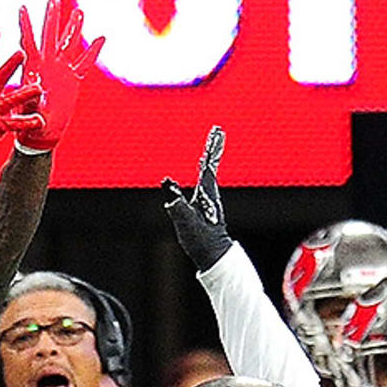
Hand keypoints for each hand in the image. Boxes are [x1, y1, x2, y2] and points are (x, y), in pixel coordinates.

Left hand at [13, 0, 104, 153]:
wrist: (41, 134)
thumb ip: (34, 101)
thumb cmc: (30, 125)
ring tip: (78, 12)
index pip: (29, 42)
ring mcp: (61, 71)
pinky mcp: (72, 81)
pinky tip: (100, 38)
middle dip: (53, 18)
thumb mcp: (29, 112)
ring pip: (69, 45)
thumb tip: (37, 93)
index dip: (26, 26)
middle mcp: (48, 66)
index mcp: (34, 69)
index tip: (22, 8)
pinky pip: (84, 63)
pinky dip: (92, 51)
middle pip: (51, 36)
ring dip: (73, 28)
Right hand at [162, 126, 232, 271]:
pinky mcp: (205, 207)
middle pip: (211, 165)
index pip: (209, 166)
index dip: (212, 149)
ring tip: (214, 144)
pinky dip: (206, 172)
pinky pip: (205, 183)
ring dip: (210, 157)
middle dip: (213, 149)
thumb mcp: (186, 223)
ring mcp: (208, 200)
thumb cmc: (200, 240)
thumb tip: (169, 193)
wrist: (212, 254)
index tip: (217, 133)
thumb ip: (177, 207)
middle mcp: (210, 193)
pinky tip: (204, 172)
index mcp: (206, 193)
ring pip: (209, 173)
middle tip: (218, 132)